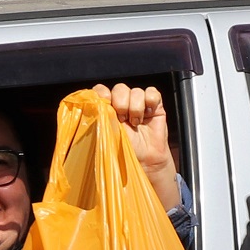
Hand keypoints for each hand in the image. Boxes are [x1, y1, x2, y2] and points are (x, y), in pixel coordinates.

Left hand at [97, 82, 180, 213]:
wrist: (144, 161)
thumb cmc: (123, 151)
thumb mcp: (105, 135)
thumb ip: (99, 118)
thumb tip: (94, 104)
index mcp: (107, 109)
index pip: (101, 90)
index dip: (103, 93)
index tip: (104, 102)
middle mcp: (122, 103)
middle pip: (120, 88)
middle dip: (121, 102)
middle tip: (122, 120)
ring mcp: (139, 103)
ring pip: (136, 91)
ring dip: (136, 107)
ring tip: (135, 123)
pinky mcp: (154, 106)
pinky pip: (152, 93)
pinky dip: (150, 101)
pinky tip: (148, 115)